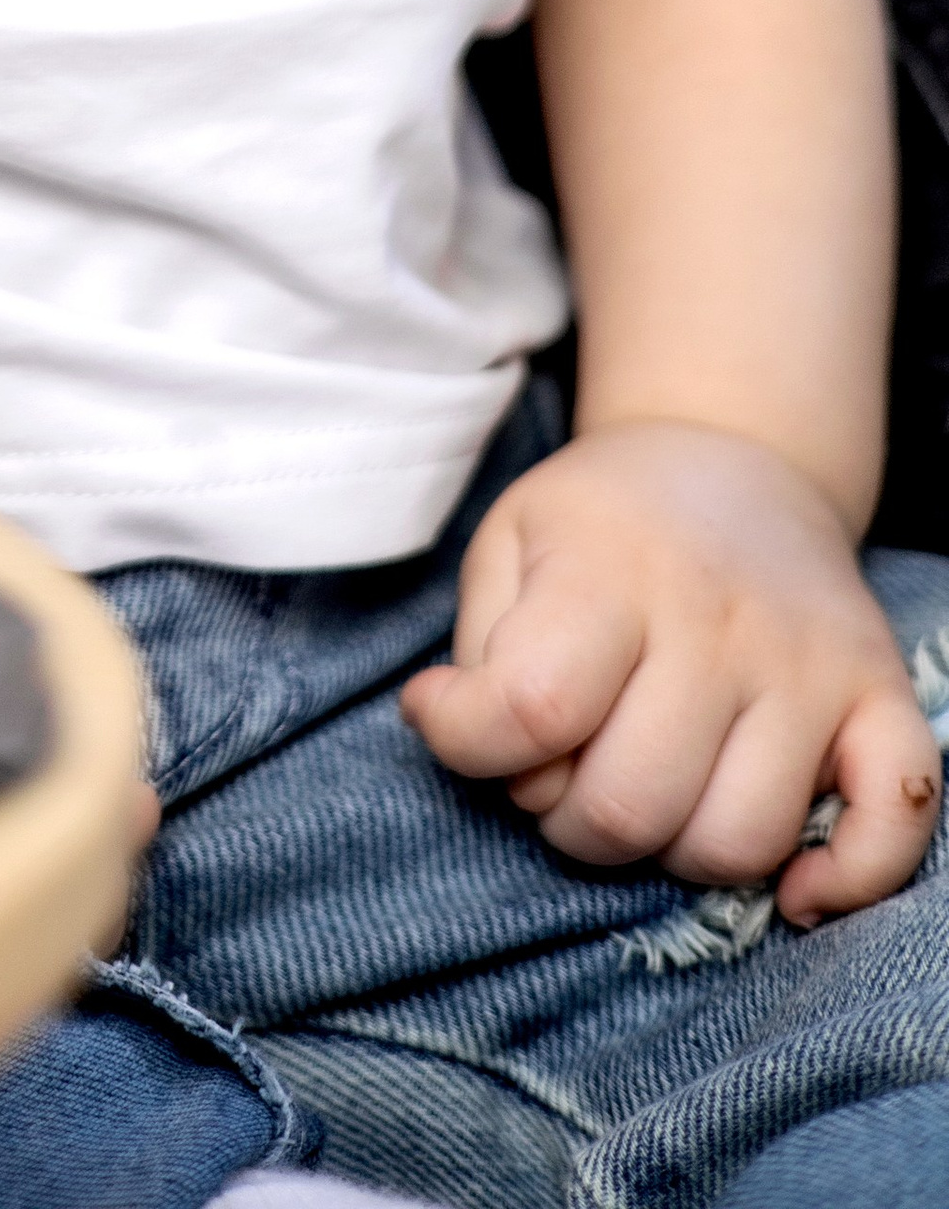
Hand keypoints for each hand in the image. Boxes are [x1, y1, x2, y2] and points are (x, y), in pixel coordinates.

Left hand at [403, 422, 938, 922]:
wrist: (731, 458)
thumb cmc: (602, 523)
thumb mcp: (508, 542)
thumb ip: (476, 648)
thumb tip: (448, 728)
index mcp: (613, 573)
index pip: (532, 707)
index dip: (473, 747)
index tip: (464, 722)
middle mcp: (720, 621)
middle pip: (629, 805)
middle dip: (567, 822)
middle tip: (561, 773)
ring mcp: (811, 665)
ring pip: (737, 841)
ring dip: (670, 855)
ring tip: (645, 793)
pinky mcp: (883, 696)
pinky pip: (894, 821)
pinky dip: (848, 879)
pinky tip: (795, 885)